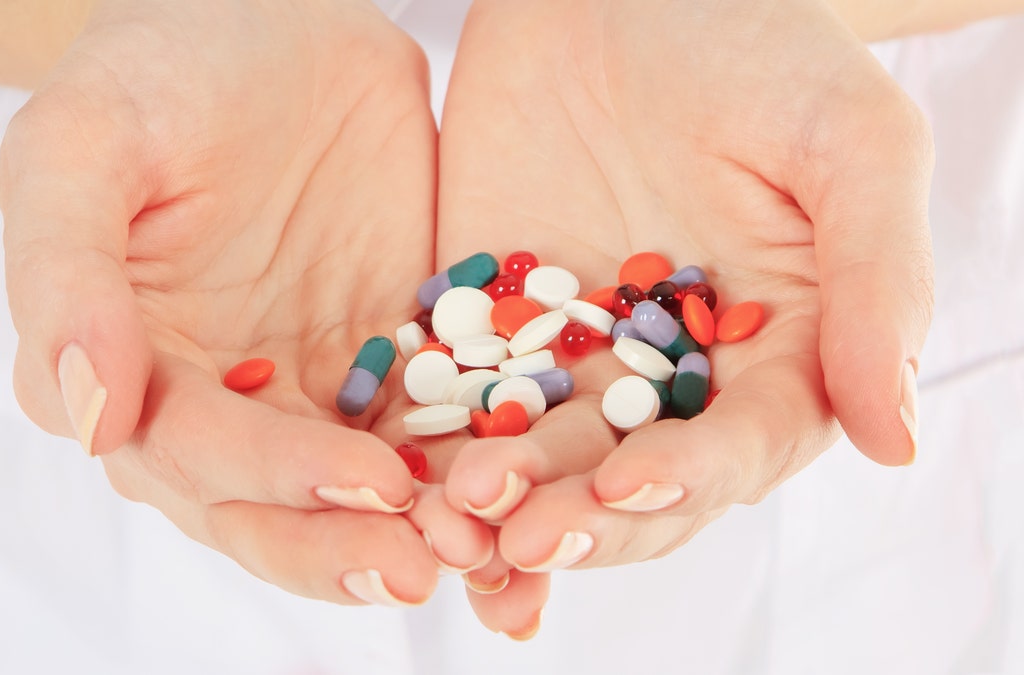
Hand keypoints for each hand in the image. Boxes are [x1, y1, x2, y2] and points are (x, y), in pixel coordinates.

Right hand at [0, 0, 491, 605]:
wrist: (271, 19)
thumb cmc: (153, 68)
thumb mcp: (80, 145)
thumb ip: (65, 275)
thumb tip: (88, 418)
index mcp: (125, 368)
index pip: (190, 451)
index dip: (272, 475)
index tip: (365, 480)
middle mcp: (211, 399)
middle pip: (268, 506)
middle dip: (345, 543)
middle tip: (433, 564)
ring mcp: (303, 386)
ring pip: (351, 492)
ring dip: (415, 533)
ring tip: (487, 554)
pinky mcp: (385, 360)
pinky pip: (426, 431)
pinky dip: (469, 471)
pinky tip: (524, 493)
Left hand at [435, 0, 932, 633]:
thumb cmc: (762, 46)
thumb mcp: (850, 143)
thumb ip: (879, 283)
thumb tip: (896, 440)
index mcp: (772, 354)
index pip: (738, 449)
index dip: (688, 479)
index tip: (629, 487)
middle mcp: (669, 376)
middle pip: (627, 482)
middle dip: (578, 519)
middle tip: (520, 537)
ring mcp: (571, 353)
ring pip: (535, 456)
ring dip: (496, 505)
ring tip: (449, 521)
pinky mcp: (486, 319)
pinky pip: (456, 391)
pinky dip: (430, 441)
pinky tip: (399, 476)